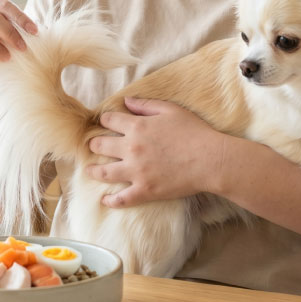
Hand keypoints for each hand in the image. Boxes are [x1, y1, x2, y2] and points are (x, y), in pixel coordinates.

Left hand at [83, 97, 226, 208]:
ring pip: (104, 172)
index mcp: (137, 126)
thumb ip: (146, 104)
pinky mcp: (145, 191)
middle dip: (94, 144)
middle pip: (100, 145)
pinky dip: (111, 201)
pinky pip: (121, 198)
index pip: (109, 120)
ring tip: (89, 170)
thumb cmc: (194, 132)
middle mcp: (131, 148)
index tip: (105, 122)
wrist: (210, 160)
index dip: (105, 119)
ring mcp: (136, 171)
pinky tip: (105, 200)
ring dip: (93, 170)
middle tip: (93, 145)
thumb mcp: (171, 110)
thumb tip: (126, 101)